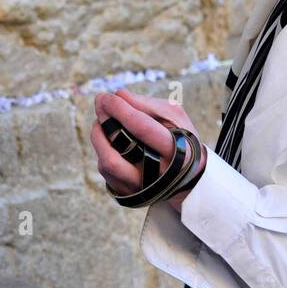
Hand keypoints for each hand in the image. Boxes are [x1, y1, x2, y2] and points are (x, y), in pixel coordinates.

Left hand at [90, 88, 206, 209]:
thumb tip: (118, 94)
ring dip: (98, 137)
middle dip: (106, 120)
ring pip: (108, 163)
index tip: (107, 96)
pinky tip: (108, 138)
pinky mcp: (128, 194)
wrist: (188, 176)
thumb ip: (148, 105)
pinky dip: (103, 150)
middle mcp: (158, 174)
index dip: (121, 110)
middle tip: (100, 101)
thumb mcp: (175, 117)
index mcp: (176, 151)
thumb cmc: (180, 138)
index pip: (143, 128)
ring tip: (101, 120)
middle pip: (122, 146)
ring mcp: (142, 187)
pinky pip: (106, 171)